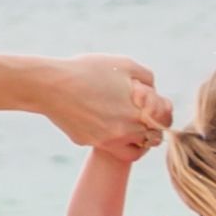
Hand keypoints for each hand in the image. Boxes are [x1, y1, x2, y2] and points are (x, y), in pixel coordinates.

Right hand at [37, 54, 167, 151]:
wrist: (50, 85)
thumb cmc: (88, 70)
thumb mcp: (124, 65)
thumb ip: (147, 79)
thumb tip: (153, 92)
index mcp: (137, 113)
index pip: (165, 122)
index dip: (162, 112)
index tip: (152, 103)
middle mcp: (124, 132)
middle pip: (152, 139)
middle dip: (149, 126)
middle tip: (139, 113)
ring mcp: (105, 140)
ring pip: (133, 150)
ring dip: (134, 138)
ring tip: (124, 121)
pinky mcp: (88, 142)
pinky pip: (107, 145)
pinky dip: (110, 136)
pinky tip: (100, 118)